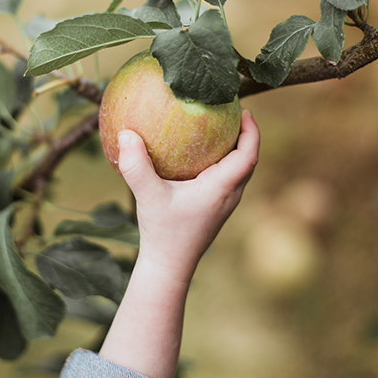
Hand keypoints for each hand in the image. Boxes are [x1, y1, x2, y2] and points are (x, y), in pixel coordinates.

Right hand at [117, 109, 259, 283]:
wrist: (168, 267)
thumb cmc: (162, 233)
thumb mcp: (147, 195)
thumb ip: (136, 165)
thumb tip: (126, 134)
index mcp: (222, 187)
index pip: (248, 155)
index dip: (251, 131)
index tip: (245, 111)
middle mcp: (229, 195)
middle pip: (247, 160)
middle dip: (245, 136)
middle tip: (232, 113)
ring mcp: (224, 204)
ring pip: (237, 172)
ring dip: (234, 150)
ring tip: (218, 129)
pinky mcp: (214, 210)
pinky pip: (225, 180)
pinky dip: (220, 163)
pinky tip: (197, 156)